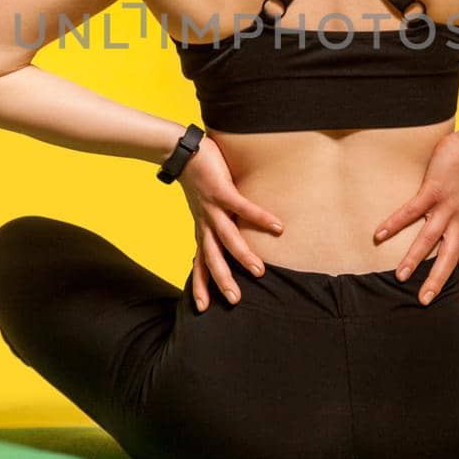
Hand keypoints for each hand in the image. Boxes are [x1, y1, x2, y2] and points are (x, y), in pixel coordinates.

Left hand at [178, 136, 284, 311]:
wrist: (180, 150)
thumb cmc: (197, 177)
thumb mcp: (205, 205)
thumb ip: (218, 220)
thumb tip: (233, 230)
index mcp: (201, 228)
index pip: (199, 263)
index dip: (200, 285)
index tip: (203, 308)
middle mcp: (205, 222)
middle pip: (212, 257)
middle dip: (222, 280)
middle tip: (234, 301)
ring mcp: (212, 207)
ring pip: (227, 238)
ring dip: (242, 255)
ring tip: (259, 271)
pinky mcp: (222, 191)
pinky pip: (243, 207)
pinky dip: (260, 218)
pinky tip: (277, 226)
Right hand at [372, 130, 458, 310]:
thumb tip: (450, 234)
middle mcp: (458, 222)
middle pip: (450, 258)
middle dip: (438, 281)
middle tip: (425, 302)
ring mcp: (445, 207)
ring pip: (430, 239)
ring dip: (414, 258)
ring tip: (401, 276)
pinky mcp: (433, 191)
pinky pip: (411, 211)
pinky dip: (395, 223)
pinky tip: (379, 234)